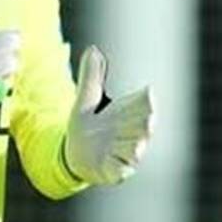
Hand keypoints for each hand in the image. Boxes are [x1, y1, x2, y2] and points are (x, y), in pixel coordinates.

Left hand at [62, 46, 153, 185]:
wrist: (74, 155)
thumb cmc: (86, 125)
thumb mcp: (85, 99)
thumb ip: (91, 76)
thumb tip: (93, 49)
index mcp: (129, 113)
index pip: (147, 103)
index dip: (147, 100)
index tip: (148, 94)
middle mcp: (133, 134)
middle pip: (146, 125)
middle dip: (141, 122)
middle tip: (137, 120)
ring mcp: (126, 154)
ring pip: (136, 148)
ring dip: (130, 145)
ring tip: (125, 144)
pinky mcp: (117, 172)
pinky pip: (122, 170)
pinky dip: (118, 166)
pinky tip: (108, 160)